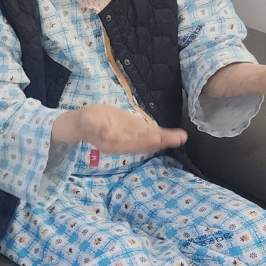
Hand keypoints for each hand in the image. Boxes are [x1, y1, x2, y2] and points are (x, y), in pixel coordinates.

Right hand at [52, 104, 187, 153]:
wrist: (84, 123)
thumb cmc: (85, 121)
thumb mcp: (87, 122)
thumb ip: (96, 126)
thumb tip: (106, 130)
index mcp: (114, 143)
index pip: (132, 142)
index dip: (147, 140)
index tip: (159, 137)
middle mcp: (125, 144)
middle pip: (145, 143)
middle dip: (162, 141)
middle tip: (179, 138)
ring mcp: (130, 140)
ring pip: (149, 141)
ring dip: (165, 139)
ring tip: (181, 137)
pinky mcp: (134, 132)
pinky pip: (149, 135)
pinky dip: (161, 136)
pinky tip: (172, 135)